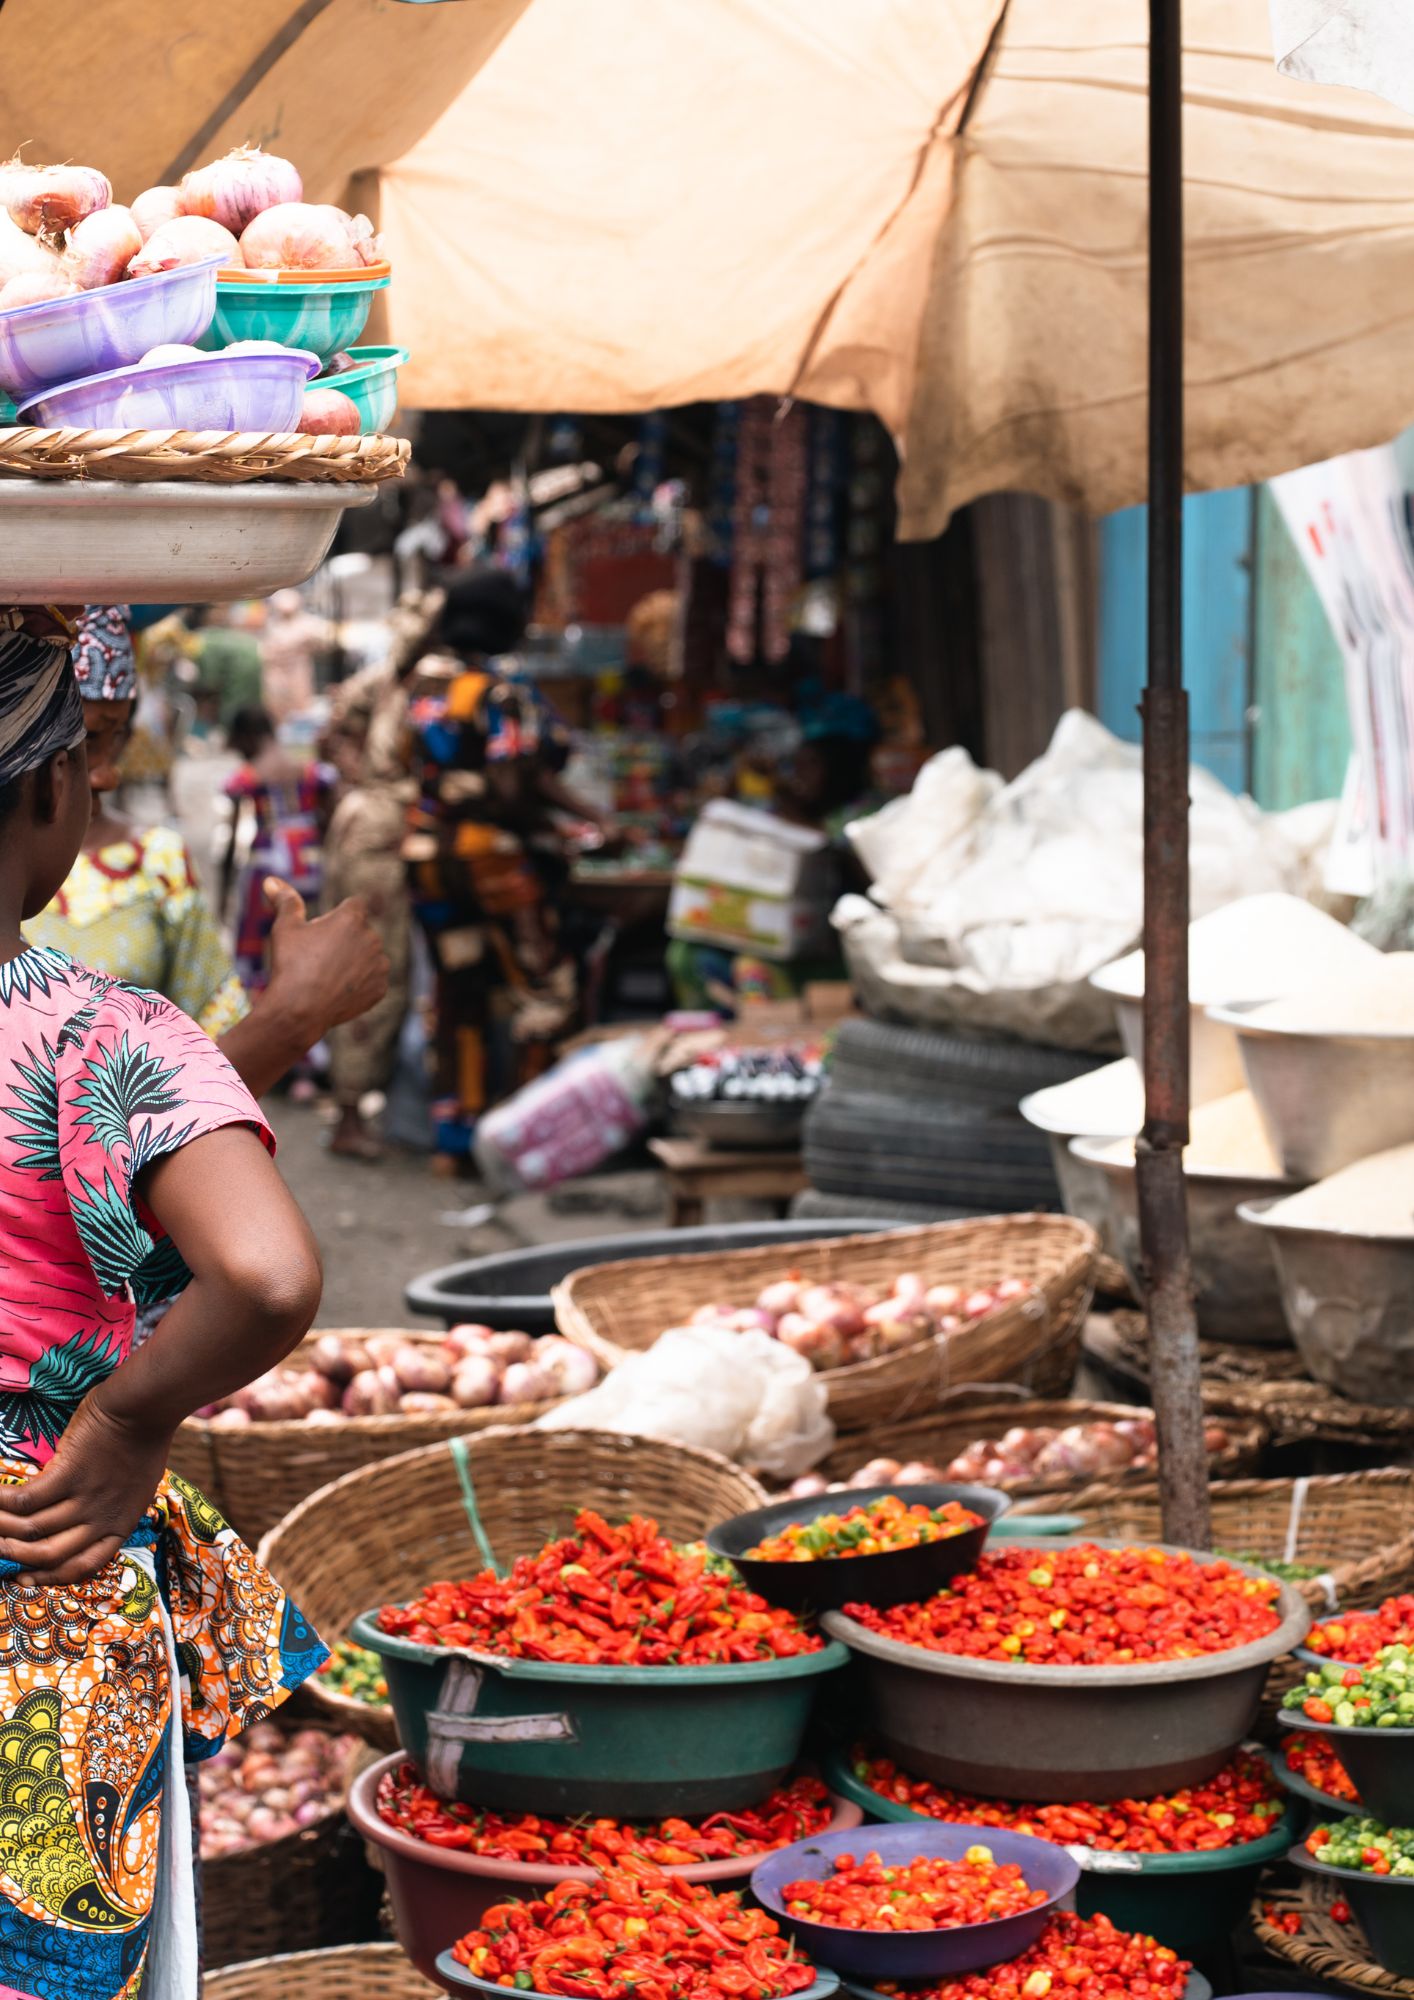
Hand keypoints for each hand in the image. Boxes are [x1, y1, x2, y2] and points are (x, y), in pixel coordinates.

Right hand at [0, 1395, 170, 1584]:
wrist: (146, 1407)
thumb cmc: (142, 1440)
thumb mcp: (136, 1487)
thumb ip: (110, 1507)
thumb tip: (78, 1516)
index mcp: (120, 1525)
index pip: (82, 1567)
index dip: (49, 1577)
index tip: (24, 1578)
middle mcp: (101, 1519)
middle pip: (49, 1555)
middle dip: (17, 1557)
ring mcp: (85, 1498)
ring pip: (31, 1529)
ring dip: (2, 1528)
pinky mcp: (68, 1474)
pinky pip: (25, 1499)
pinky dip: (2, 1501)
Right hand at [262, 878, 390, 1038]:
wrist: (299, 1010)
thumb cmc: (290, 964)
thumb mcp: (285, 928)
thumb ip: (285, 901)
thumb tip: (271, 880)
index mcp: (352, 918)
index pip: (354, 904)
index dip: (336, 916)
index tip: (323, 929)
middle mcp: (372, 938)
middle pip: (360, 931)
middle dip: (343, 939)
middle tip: (317, 957)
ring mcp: (379, 965)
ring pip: (367, 955)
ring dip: (354, 960)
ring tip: (327, 974)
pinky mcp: (380, 988)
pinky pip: (371, 980)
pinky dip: (359, 983)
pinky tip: (337, 989)